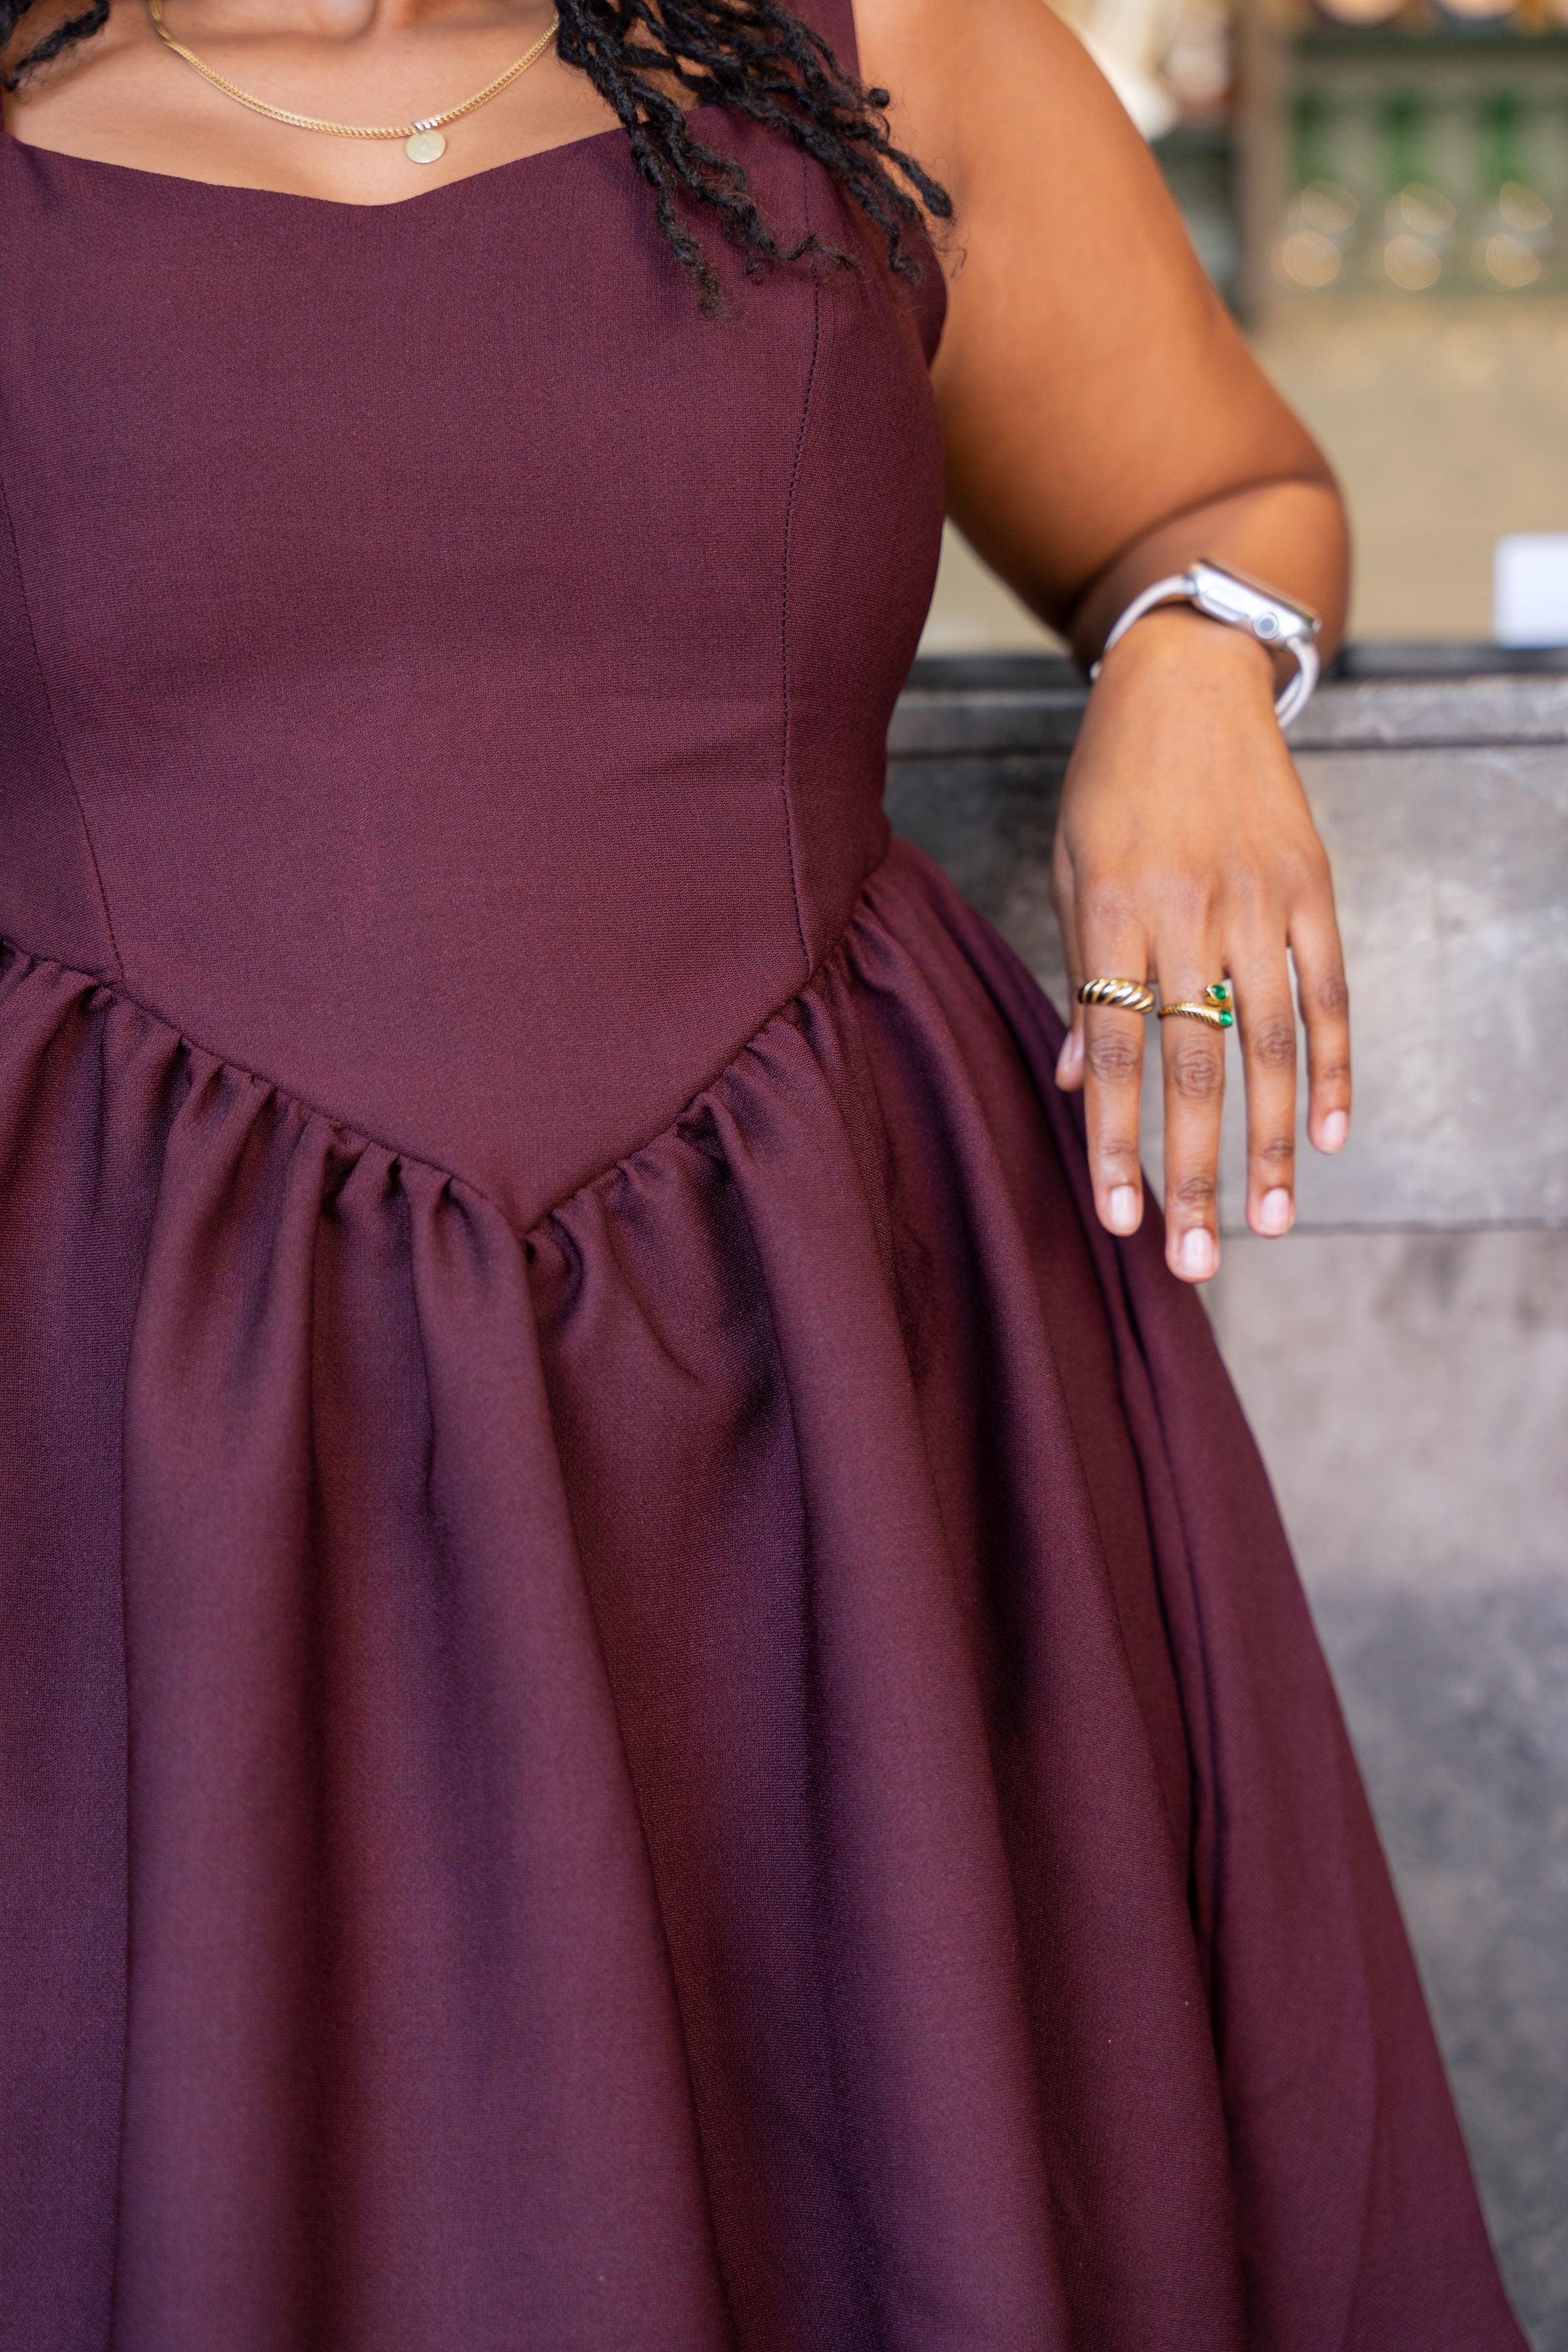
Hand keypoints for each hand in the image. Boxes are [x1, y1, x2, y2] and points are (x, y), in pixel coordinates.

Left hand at [1049, 606, 1350, 1282]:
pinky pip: (1328, 993)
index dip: (1117, 1144)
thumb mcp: (1067, 869)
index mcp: (1110, 915)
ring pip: (1268, 1046)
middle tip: (1198, 1260)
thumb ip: (1079, 980)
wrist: (1186, 678)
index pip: (1114, 1054)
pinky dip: (1332, 1068)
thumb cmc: (1108, 784)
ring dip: (1273, 1145)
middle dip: (1194, 1174)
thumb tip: (1079, 1086)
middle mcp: (1186, 915)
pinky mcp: (1310, 888)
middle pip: (1193, 1069)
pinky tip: (1330, 1137)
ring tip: (1270, 1223)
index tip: (1118, 1220)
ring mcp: (1256, 902)